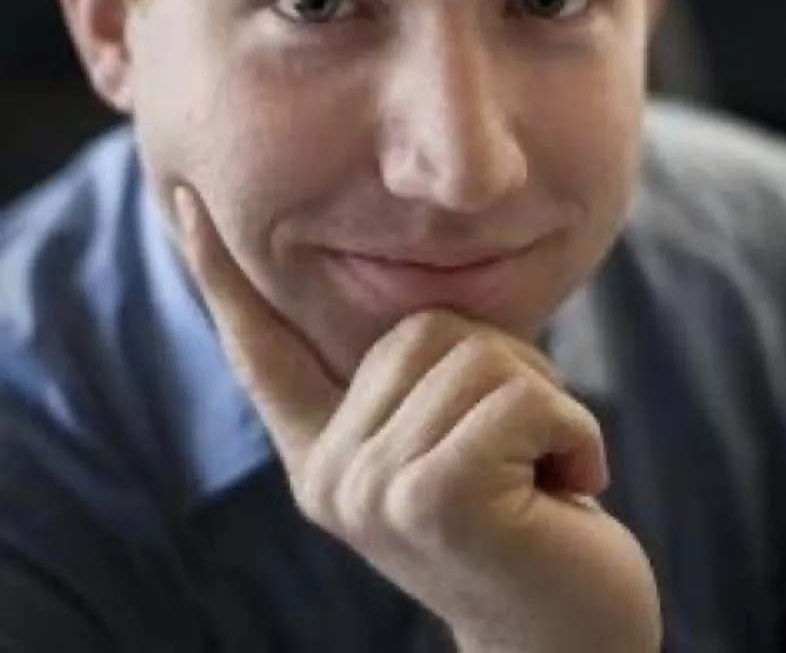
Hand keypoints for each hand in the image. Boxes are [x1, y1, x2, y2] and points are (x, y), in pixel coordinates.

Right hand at [174, 187, 662, 652]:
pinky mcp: (432, 496)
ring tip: (546, 474)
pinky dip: (576, 431)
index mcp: (327, 449)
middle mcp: (331, 471)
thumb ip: (419, 380)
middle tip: (525, 451)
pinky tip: (572, 489)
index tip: (185, 200)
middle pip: (427, 325)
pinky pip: (525, 396)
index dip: (221, 270)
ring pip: (481, 354)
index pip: (261, 345)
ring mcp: (371, 487)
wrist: (568, 636)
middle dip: (509, 371)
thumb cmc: (527, 517)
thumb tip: (419, 311)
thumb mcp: (456, 439)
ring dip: (549, 405)